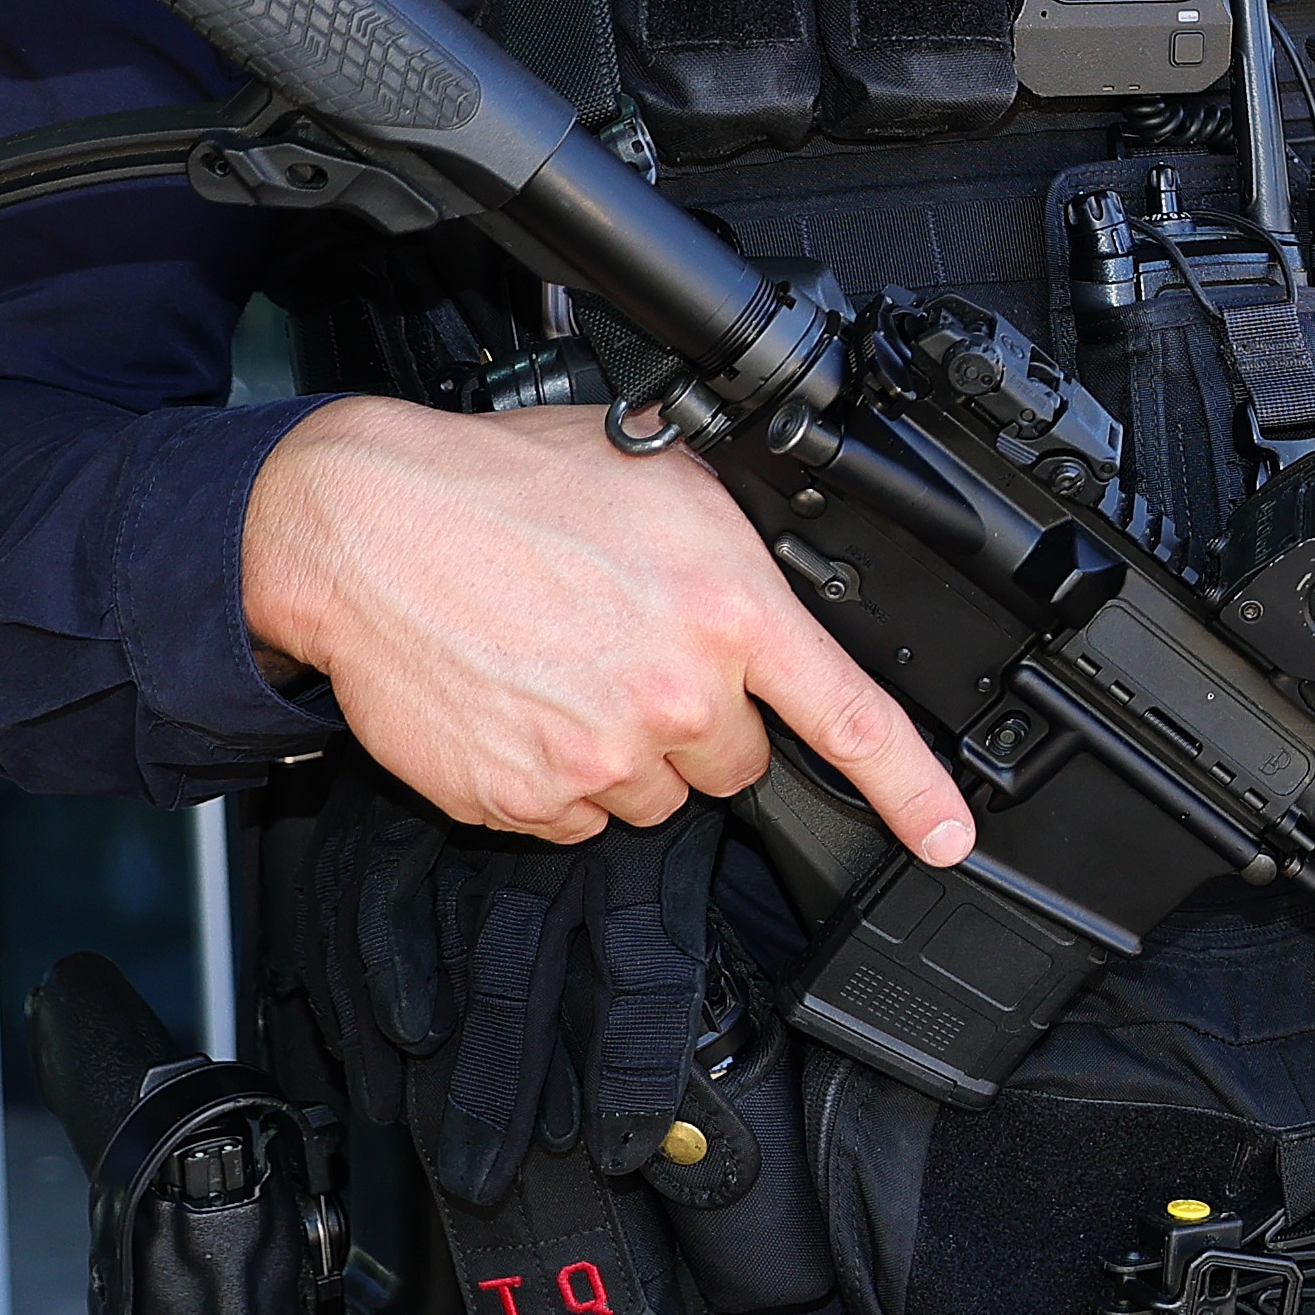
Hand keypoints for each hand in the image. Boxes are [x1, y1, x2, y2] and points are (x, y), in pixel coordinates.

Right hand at [242, 395, 974, 866]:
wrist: (366, 526)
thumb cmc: (505, 487)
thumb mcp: (659, 479)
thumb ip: (736, 550)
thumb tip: (780, 594)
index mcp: (727, 606)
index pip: (850, 716)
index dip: (913, 790)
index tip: (948, 835)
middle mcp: (677, 690)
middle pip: (735, 759)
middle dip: (699, 717)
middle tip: (629, 648)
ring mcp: (601, 753)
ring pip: (654, 793)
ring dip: (625, 748)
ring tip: (563, 664)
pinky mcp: (528, 798)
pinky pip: (574, 817)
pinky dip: (554, 775)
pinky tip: (520, 701)